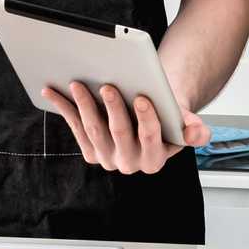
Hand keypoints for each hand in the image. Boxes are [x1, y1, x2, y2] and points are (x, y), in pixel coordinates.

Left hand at [41, 82, 209, 173]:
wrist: (149, 117)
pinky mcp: (90, 150)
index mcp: (154, 159)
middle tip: (107, 86)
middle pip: (119, 133)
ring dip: (84, 106)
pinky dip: (65, 107)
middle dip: (113, 108)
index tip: (143, 98)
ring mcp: (107, 158)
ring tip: (79, 84)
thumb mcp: (185, 122)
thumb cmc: (168, 116)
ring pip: (94, 130)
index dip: (148, 119)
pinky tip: (53, 91)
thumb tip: (195, 134)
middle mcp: (129, 163)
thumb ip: (195, 130)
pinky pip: (76, 127)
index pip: (151, 139)